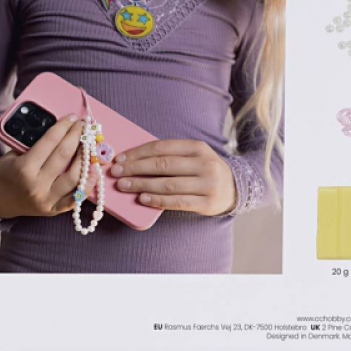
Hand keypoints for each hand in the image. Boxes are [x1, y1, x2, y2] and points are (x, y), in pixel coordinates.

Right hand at [0, 115, 93, 217]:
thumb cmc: (3, 175)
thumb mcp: (12, 155)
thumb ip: (34, 145)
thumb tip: (60, 130)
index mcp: (24, 168)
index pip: (50, 141)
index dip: (63, 126)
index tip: (71, 117)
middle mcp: (37, 185)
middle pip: (64, 155)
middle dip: (77, 136)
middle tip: (83, 126)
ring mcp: (47, 199)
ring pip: (75, 176)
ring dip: (86, 158)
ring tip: (89, 145)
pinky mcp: (53, 209)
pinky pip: (76, 198)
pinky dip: (88, 185)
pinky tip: (94, 172)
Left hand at [110, 139, 236, 215]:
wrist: (234, 188)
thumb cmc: (204, 170)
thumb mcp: (194, 156)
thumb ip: (170, 155)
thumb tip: (134, 159)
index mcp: (199, 147)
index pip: (162, 147)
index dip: (138, 152)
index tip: (120, 158)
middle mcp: (205, 164)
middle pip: (163, 165)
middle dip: (136, 168)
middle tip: (116, 172)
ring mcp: (207, 184)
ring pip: (168, 184)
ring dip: (142, 185)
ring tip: (124, 186)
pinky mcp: (206, 203)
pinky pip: (177, 202)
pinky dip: (157, 200)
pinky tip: (142, 199)